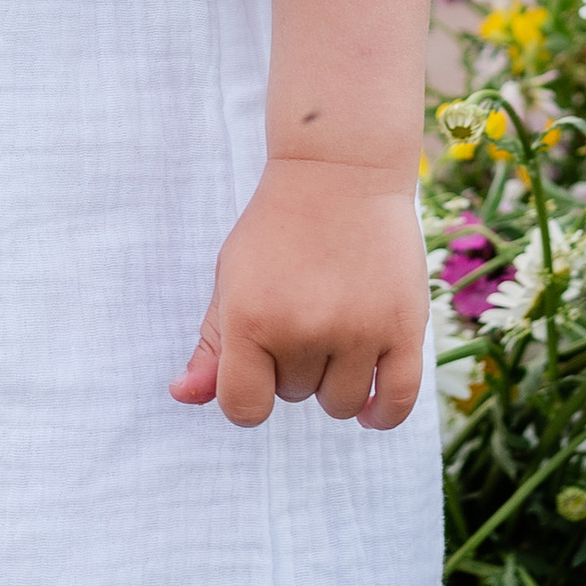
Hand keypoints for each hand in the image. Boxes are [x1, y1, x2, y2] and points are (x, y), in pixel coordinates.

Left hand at [169, 157, 426, 431]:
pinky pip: (396, 401)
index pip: (243, 408)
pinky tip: (370, 409)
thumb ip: (211, 344)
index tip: (257, 368)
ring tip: (334, 332)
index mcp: (251, 318)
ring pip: (342, 404)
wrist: (340, 171)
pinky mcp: (404, 327)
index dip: (247, 394)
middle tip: (302, 309)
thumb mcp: (232, 277)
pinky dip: (382, 415)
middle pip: (294, 396)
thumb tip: (181, 395)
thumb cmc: (277, 228)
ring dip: (334, 382)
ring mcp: (358, 330)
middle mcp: (304, 329)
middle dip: (293, 364)